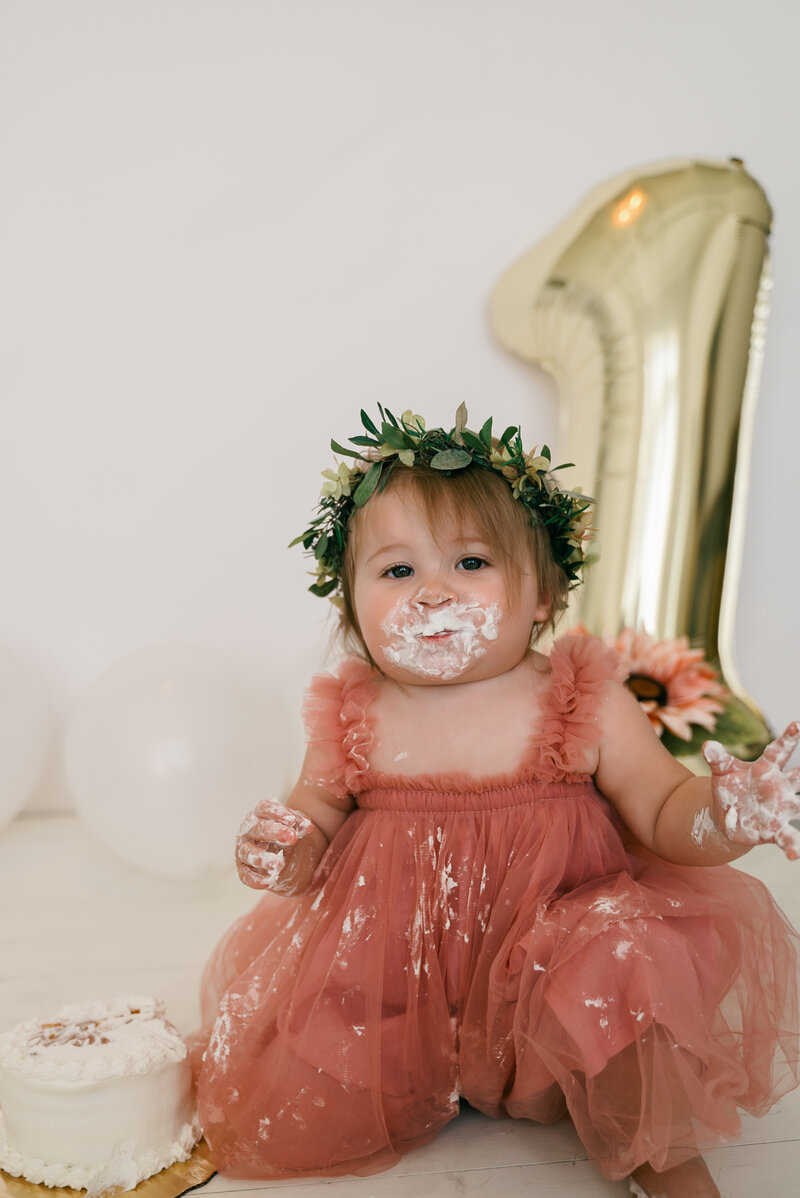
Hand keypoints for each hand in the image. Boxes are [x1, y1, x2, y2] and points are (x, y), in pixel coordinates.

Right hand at [235, 798, 315, 891]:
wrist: (276, 853)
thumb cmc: (283, 833)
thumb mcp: (293, 826)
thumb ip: (300, 824)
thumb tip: (308, 826)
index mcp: (258, 814)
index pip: (264, 808)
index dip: (277, 813)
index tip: (292, 820)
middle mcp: (247, 830)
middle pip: (258, 829)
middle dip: (275, 833)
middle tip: (292, 837)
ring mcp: (243, 849)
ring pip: (248, 853)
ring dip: (263, 858)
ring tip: (279, 864)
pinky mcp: (243, 868)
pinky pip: (247, 875)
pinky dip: (257, 880)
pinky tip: (271, 882)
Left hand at [703, 722, 799, 859]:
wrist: (729, 814)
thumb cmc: (730, 786)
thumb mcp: (721, 771)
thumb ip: (716, 758)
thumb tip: (706, 744)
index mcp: (766, 769)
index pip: (779, 750)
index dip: (789, 737)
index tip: (797, 724)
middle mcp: (779, 787)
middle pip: (798, 778)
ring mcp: (780, 809)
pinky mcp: (776, 829)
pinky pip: (788, 838)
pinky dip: (793, 846)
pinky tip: (794, 855)